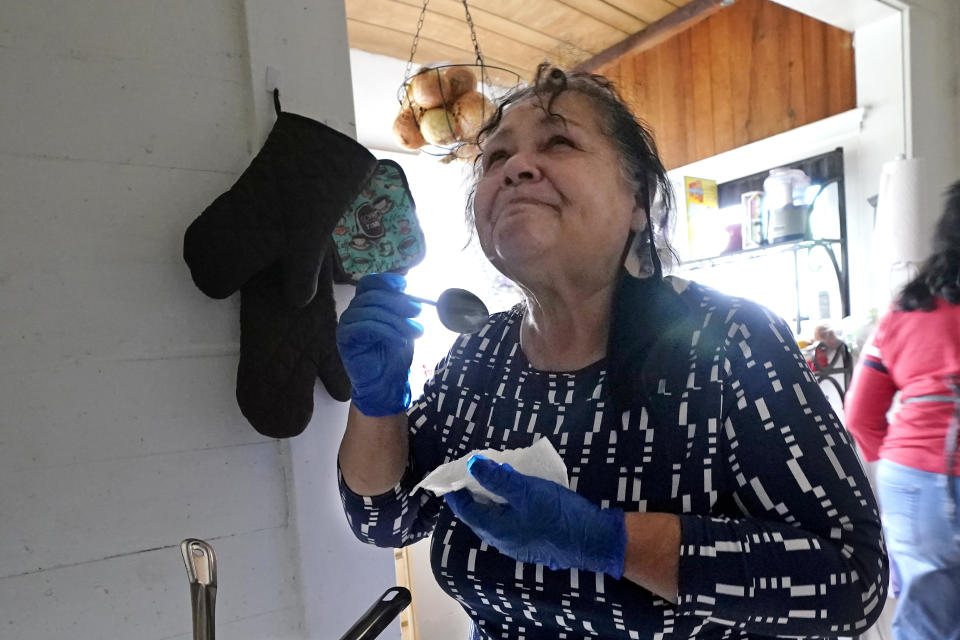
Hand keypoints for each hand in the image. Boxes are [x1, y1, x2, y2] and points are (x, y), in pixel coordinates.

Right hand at [336, 273, 422, 416]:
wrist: (386, 382)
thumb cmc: (394, 353)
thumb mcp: (403, 325)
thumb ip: (402, 307)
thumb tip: (411, 291)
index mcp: (366, 304)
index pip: (369, 282)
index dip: (386, 280)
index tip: (404, 286)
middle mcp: (353, 310)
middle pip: (373, 295)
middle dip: (398, 302)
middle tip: (418, 311)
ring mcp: (347, 323)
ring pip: (371, 311)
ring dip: (397, 320)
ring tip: (416, 332)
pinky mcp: (345, 338)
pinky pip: (365, 327)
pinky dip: (387, 331)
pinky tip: (401, 341)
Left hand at [444, 455, 625, 576]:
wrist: (595, 540)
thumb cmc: (557, 514)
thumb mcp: (526, 490)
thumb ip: (497, 479)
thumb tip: (471, 465)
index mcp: (496, 530)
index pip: (466, 510)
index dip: (456, 493)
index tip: (450, 477)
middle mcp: (503, 542)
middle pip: (479, 517)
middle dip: (473, 496)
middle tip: (473, 475)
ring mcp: (519, 547)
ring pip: (496, 521)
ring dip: (492, 502)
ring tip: (495, 480)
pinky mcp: (534, 545)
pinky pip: (511, 524)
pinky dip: (506, 508)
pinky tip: (519, 497)